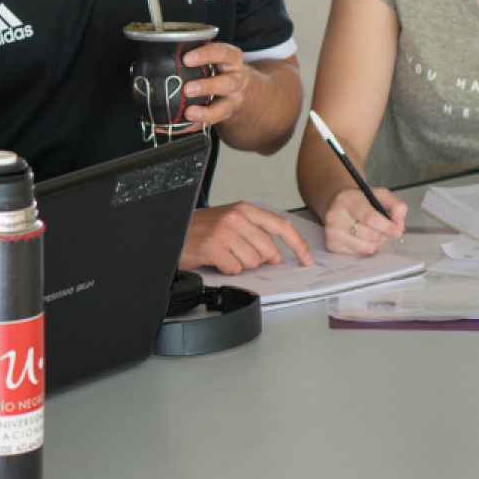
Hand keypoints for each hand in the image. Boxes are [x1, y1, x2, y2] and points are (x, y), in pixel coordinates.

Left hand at [179, 43, 250, 129]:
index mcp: (232, 59)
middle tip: (187, 89)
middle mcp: (236, 80)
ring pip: (224, 108)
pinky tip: (176, 127)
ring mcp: (233, 100)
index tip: (186, 59)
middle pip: (228, 83)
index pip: (222, 53)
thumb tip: (157, 55)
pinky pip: (210, 124)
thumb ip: (193, 53)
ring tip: (188, 113)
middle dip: (207, 86)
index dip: (205, 55)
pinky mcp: (225, 116)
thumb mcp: (214, 55)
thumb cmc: (218, 66)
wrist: (239, 87)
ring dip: (205, 112)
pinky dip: (193, 126)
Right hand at [181, 202, 311, 274]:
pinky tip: (215, 260)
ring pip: (252, 262)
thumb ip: (255, 233)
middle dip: (257, 260)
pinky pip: (234, 269)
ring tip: (224, 255)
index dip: (298, 244)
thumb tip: (276, 255)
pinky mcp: (213, 246)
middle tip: (238, 255)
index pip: (282, 226)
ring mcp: (225, 231)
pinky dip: (226, 269)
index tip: (306, 259)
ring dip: (239, 264)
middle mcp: (236, 217)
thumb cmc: (201, 230)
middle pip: (268, 251)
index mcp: (244, 209)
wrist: (172, 231)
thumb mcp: (230, 222)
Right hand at [321, 187, 406, 255]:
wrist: (335, 203)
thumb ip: (396, 206)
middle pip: (371, 235)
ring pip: (367, 247)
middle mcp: (335, 217)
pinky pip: (359, 252)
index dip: (387, 227)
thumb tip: (400, 226)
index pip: (371, 219)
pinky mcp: (331, 245)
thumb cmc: (360, 200)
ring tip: (373, 231)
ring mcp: (332, 233)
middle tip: (385, 228)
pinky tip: (362, 237)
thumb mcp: (379, 194)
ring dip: (377, 242)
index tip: (398, 231)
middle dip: (384, 234)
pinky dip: (366, 246)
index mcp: (347, 200)